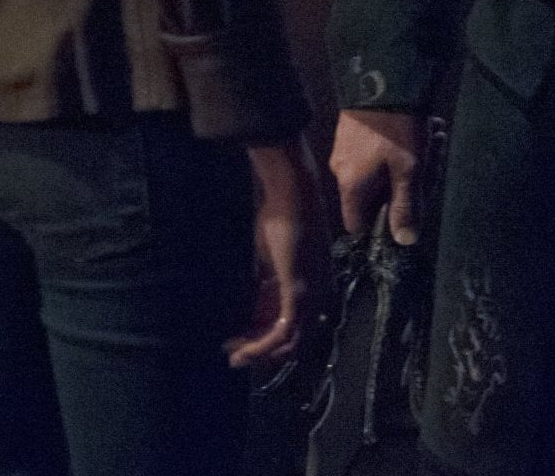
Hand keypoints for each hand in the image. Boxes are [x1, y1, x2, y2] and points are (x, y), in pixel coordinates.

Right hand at [226, 138, 330, 369]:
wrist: (291, 196)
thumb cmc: (279, 221)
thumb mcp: (271, 262)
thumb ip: (267, 286)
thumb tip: (251, 308)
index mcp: (316, 288)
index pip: (295, 327)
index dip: (266, 340)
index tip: (239, 342)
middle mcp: (320, 297)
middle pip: (294, 342)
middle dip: (262, 352)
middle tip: (234, 356)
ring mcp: (313, 297)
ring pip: (290, 344)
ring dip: (259, 352)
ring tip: (234, 355)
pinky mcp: (301, 294)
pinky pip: (284, 333)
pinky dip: (262, 345)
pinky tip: (243, 348)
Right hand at [330, 107, 434, 244]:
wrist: (381, 76)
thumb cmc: (395, 129)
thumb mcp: (408, 170)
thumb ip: (406, 206)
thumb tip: (406, 241)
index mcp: (351, 187)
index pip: (358, 224)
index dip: (381, 226)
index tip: (407, 213)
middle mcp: (343, 171)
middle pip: (378, 195)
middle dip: (411, 181)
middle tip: (435, 154)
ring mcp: (346, 150)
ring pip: (384, 168)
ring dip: (414, 157)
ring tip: (435, 134)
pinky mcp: (354, 132)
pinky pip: (379, 149)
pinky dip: (403, 143)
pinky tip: (425, 125)